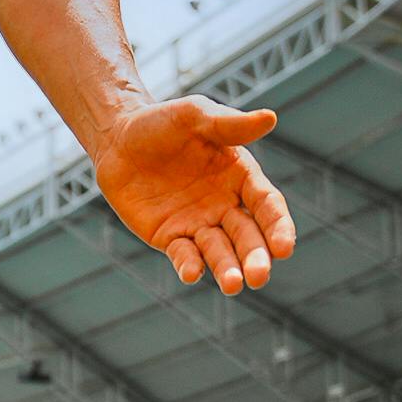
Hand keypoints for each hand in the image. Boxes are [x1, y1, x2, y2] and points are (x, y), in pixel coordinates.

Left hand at [92, 96, 295, 292]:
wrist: (118, 138)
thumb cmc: (162, 122)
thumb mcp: (195, 116)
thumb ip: (229, 124)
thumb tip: (270, 118)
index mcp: (241, 177)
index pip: (267, 205)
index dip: (277, 226)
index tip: (284, 248)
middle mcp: (225, 205)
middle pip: (247, 235)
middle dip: (254, 257)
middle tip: (259, 276)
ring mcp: (198, 223)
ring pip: (218, 251)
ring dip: (227, 269)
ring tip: (232, 285)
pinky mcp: (169, 236)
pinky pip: (183, 254)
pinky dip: (189, 265)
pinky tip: (192, 273)